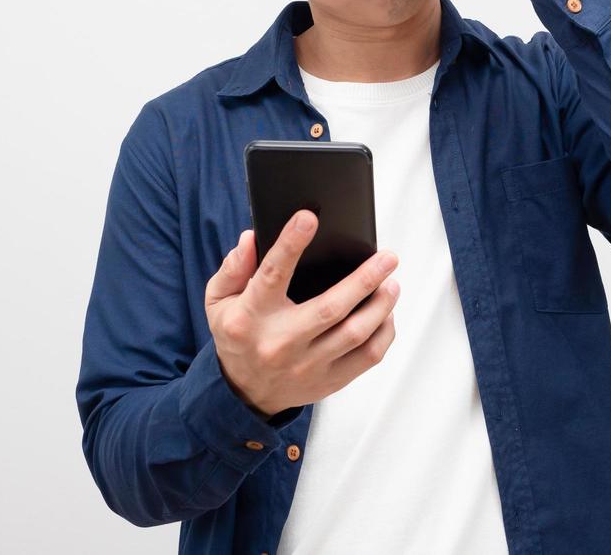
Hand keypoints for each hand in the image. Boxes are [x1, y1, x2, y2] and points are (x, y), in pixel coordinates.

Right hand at [204, 209, 400, 417]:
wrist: (246, 391)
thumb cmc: (238, 335)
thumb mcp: (219, 300)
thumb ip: (233, 268)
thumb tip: (251, 239)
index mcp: (252, 317)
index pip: (272, 275)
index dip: (290, 244)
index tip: (309, 218)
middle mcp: (281, 342)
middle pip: (331, 309)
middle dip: (364, 279)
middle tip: (387, 257)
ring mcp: (308, 365)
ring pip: (355, 333)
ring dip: (381, 305)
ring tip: (391, 282)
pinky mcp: (329, 381)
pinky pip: (367, 357)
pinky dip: (383, 332)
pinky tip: (386, 314)